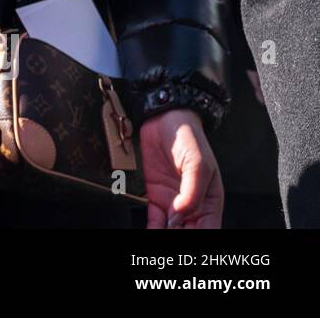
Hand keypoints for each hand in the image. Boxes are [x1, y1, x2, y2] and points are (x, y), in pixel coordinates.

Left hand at [139, 108, 222, 227]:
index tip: (186, 238)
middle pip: (188, 232)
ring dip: (164, 235)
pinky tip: (149, 232)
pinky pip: (154, 219)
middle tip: (169, 238)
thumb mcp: (198, 165)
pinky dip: (151, 228)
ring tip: (157, 238)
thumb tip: (181, 216)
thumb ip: (191, 193)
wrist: (165, 119)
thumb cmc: (190, 138)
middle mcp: (192, 205)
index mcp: (210, 201)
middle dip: (179, 238)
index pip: (207, 229)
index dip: (199, 238)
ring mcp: (173, 202)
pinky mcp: (155, 195)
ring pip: (171, 229)